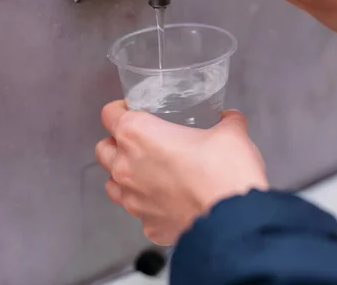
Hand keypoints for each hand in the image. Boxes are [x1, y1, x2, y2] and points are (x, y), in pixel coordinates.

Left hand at [95, 101, 267, 245]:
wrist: (233, 222)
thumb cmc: (224, 171)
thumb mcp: (231, 134)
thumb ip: (226, 121)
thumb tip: (230, 119)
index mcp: (137, 134)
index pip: (109, 114)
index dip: (121, 109)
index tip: (137, 111)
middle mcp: (126, 166)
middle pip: (103, 149)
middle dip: (117, 144)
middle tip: (145, 143)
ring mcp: (133, 200)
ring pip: (113, 184)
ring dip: (126, 177)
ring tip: (152, 174)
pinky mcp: (147, 226)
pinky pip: (141, 213)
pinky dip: (151, 207)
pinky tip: (172, 203)